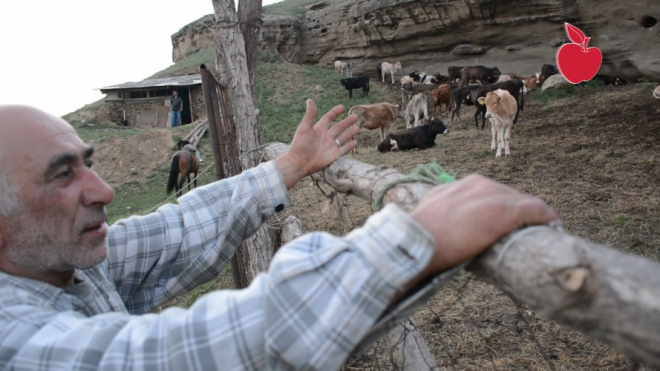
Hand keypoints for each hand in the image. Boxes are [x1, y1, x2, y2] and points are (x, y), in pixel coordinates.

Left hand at [275, 99, 358, 188]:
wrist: (300, 162)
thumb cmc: (299, 145)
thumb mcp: (304, 128)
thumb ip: (309, 115)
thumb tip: (309, 100)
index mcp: (319, 129)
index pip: (328, 118)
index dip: (334, 112)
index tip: (342, 107)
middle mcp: (326, 137)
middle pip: (338, 127)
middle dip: (347, 122)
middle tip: (355, 116)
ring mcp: (330, 146)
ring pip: (343, 138)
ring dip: (350, 133)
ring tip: (358, 127)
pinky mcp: (333, 155)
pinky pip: (344, 149)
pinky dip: (350, 146)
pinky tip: (356, 142)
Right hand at [410, 174, 557, 273]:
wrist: (419, 241)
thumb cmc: (420, 234)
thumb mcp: (429, 213)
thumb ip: (440, 211)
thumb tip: (442, 226)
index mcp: (461, 185)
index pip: (489, 193)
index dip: (498, 209)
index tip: (500, 224)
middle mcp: (478, 184)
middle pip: (508, 196)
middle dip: (515, 213)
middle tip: (519, 232)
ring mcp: (493, 196)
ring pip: (523, 202)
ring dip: (531, 216)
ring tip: (537, 231)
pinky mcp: (507, 210)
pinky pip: (536, 209)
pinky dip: (546, 217)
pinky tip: (553, 225)